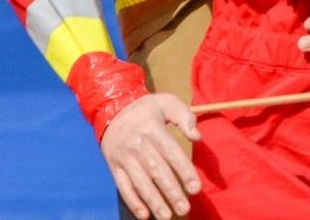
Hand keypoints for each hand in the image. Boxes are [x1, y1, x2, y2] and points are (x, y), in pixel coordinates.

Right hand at [100, 93, 201, 219]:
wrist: (111, 108)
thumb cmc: (146, 109)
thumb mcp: (167, 102)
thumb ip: (185, 116)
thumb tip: (197, 137)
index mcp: (152, 128)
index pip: (171, 152)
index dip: (184, 171)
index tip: (196, 188)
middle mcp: (137, 144)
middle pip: (156, 171)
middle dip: (171, 192)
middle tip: (185, 209)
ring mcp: (124, 157)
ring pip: (140, 182)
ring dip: (153, 201)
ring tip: (166, 216)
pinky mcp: (114, 166)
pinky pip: (123, 186)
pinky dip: (133, 202)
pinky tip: (144, 215)